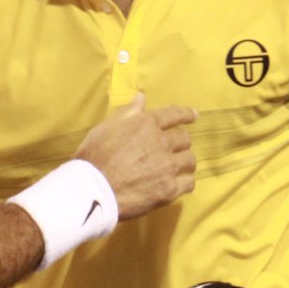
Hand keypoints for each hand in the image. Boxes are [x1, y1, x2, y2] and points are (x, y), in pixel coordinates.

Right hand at [74, 94, 196, 220]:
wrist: (94, 189)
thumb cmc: (94, 156)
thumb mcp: (106, 128)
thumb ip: (127, 113)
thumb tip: (141, 98)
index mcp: (147, 124)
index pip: (174, 114)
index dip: (186, 114)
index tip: (194, 115)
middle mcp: (162, 142)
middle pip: (185, 139)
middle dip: (181, 142)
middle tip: (175, 149)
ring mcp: (168, 167)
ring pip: (190, 160)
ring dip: (184, 162)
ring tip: (178, 167)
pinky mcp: (169, 189)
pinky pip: (189, 183)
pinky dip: (185, 182)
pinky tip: (178, 184)